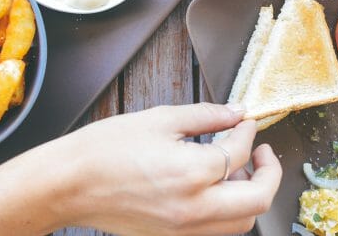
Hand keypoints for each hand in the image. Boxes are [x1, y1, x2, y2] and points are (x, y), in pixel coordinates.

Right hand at [24, 103, 281, 235]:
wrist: (68, 184)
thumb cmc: (105, 149)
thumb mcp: (160, 119)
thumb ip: (207, 116)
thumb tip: (236, 113)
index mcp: (192, 173)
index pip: (239, 153)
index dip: (247, 132)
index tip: (244, 122)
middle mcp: (194, 209)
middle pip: (257, 199)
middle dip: (269, 172)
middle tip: (262, 152)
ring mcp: (184, 231)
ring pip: (242, 223)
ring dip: (250, 196)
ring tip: (237, 171)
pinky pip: (215, 231)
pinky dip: (227, 212)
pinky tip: (214, 189)